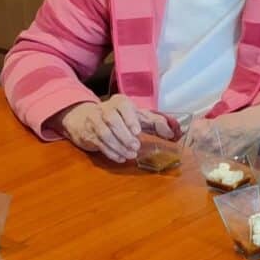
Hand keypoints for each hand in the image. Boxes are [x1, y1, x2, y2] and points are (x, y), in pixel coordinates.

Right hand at [56, 95, 174, 161]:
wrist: (87, 118)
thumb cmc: (120, 117)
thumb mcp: (138, 117)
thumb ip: (155, 123)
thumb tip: (172, 134)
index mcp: (119, 102)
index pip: (123, 106)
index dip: (130, 118)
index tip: (137, 131)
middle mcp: (104, 109)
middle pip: (112, 120)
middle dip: (124, 136)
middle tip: (136, 147)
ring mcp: (94, 121)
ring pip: (104, 133)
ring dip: (118, 146)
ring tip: (130, 155)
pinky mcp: (89, 134)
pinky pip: (98, 143)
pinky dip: (110, 152)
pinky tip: (120, 158)